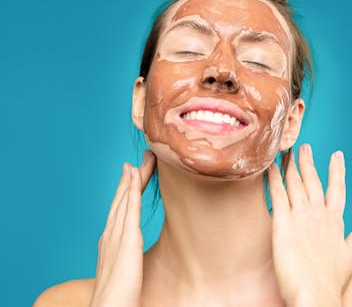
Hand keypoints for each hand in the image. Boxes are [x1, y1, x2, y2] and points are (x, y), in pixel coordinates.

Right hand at [90, 150, 156, 306]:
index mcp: (111, 240)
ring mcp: (116, 236)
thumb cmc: (118, 295)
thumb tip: (135, 251)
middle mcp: (110, 234)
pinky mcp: (126, 241)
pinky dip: (131, 191)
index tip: (135, 173)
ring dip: (133, 178)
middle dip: (132, 177)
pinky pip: (129, 210)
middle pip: (123, 199)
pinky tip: (136, 176)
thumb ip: (129, 256)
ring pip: (125, 199)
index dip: (128, 189)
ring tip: (142, 159)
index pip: (121, 208)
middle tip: (143, 157)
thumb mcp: (125, 269)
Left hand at [268, 144, 351, 306]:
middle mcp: (319, 214)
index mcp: (336, 220)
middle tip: (304, 146)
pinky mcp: (283, 223)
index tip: (337, 155)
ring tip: (286, 150)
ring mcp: (301, 216)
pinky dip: (273, 178)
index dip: (337, 170)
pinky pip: (277, 194)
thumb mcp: (351, 255)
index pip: (338, 188)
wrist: (316, 295)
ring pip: (295, 183)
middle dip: (308, 161)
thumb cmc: (332, 280)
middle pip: (313, 180)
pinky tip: (270, 167)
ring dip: (290, 165)